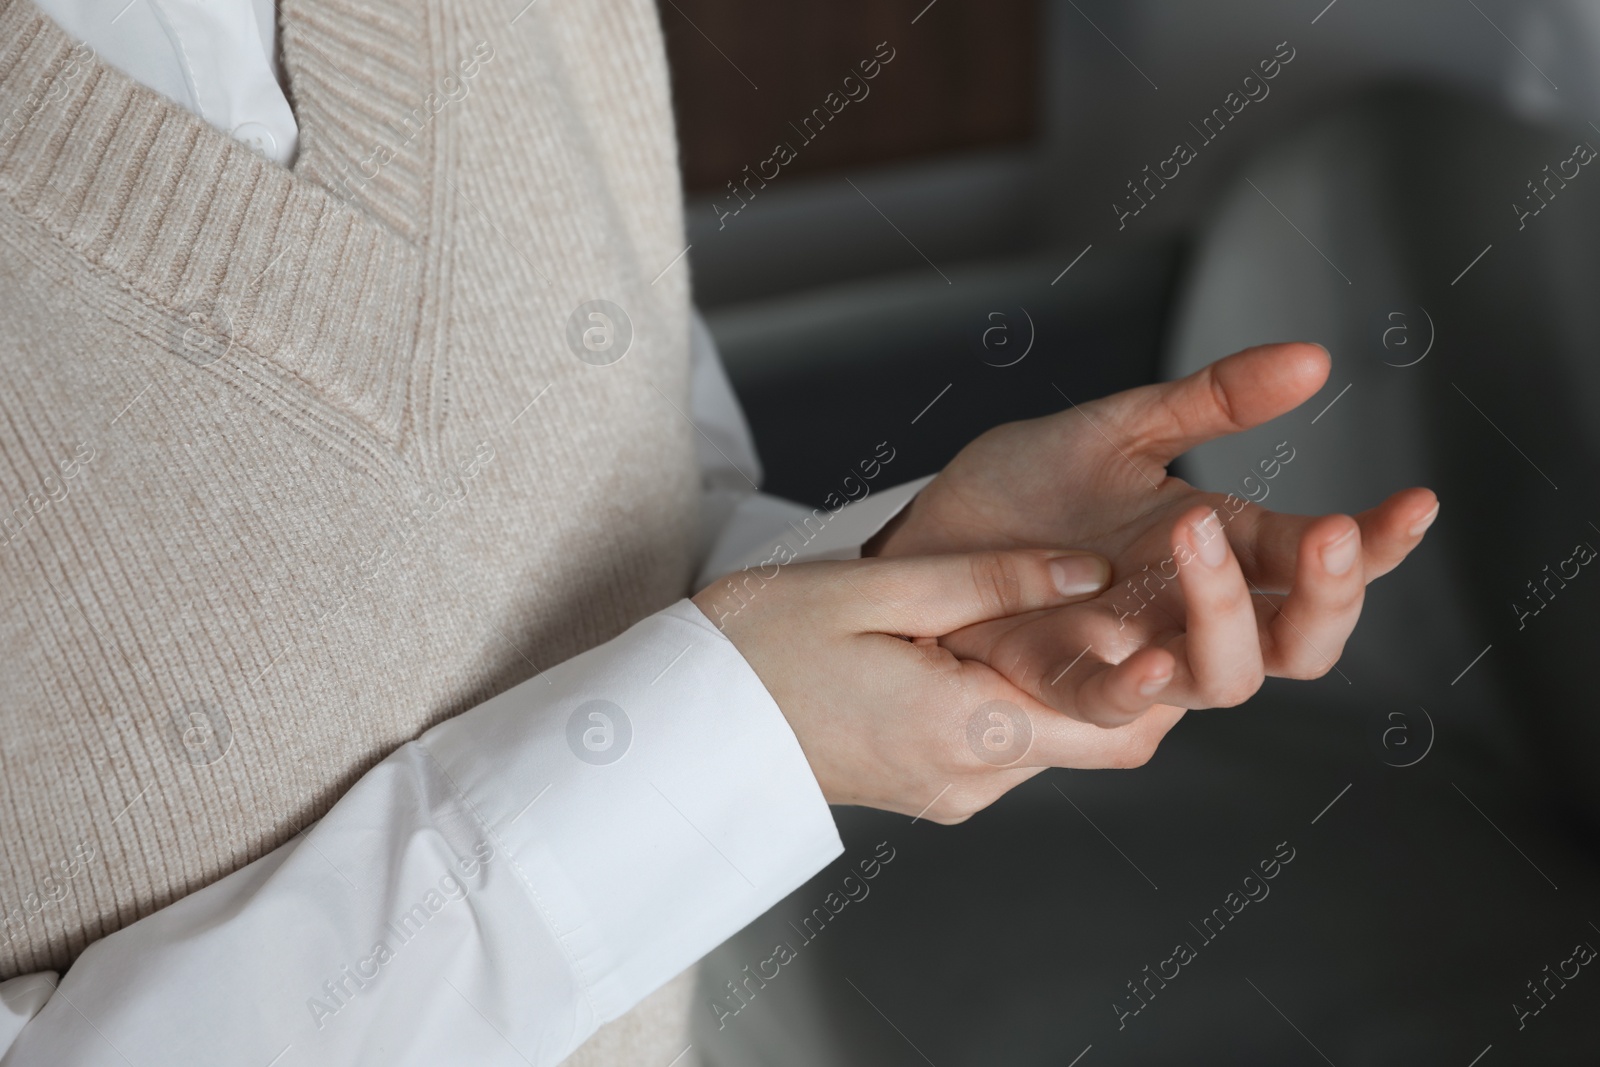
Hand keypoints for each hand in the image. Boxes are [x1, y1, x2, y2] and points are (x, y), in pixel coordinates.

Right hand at [693, 549, 1185, 822]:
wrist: (683, 728)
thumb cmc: (756, 649)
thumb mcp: (871, 592)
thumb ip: (989, 579)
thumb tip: (1090, 568)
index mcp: (963, 730)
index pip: (1114, 714)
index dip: (1166, 662)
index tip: (1194, 598)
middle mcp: (973, 777)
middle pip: (1109, 736)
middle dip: (1148, 669)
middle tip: (1164, 582)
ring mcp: (956, 789)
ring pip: (1068, 736)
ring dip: (1092, 677)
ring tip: (1096, 592)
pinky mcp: (939, 782)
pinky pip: (1019, 739)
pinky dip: (1040, 691)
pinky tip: (1020, 632)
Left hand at [866, 343, 1438, 724]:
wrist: (925, 534)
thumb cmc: (1022, 492)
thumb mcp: (1120, 428)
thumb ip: (1212, 400)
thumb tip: (1314, 358)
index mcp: (1219, 553)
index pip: (1318, 564)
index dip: (1377, 546)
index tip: (1417, 503)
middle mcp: (1188, 616)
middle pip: (1298, 644)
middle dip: (1330, 598)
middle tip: (1331, 532)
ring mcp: (1132, 654)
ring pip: (1223, 678)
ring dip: (1226, 614)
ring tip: (1200, 533)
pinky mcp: (1058, 678)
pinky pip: (1112, 708)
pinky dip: (1134, 689)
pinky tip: (1148, 658)